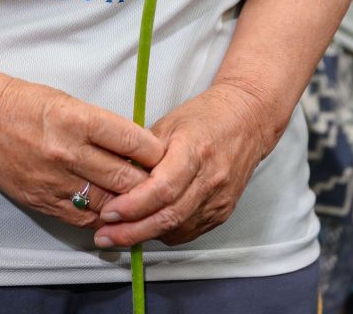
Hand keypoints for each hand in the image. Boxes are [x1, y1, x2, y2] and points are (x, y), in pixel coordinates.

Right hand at [0, 71, 166, 230]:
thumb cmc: (21, 102)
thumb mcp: (67, 102)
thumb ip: (102, 127)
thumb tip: (138, 148)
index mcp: (78, 119)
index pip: (135, 143)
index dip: (158, 153)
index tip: (169, 156)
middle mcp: (67, 152)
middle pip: (127, 179)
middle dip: (150, 183)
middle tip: (164, 183)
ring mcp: (52, 180)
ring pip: (109, 203)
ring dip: (129, 204)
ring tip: (142, 200)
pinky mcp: (39, 200)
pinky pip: (82, 219)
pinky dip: (102, 216)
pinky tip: (112, 212)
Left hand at [92, 82, 275, 247]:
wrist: (248, 120)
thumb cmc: (205, 117)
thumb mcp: (167, 123)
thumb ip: (142, 153)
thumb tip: (111, 179)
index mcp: (195, 150)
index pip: (163, 188)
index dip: (133, 205)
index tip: (108, 211)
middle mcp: (211, 179)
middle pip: (169, 216)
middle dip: (132, 230)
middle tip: (103, 235)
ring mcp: (220, 199)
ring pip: (178, 229)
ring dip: (144, 235)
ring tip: (116, 234)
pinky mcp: (223, 211)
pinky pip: (189, 231)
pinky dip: (164, 233)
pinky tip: (145, 229)